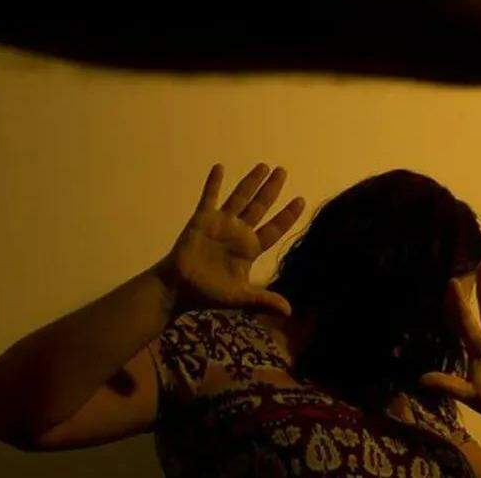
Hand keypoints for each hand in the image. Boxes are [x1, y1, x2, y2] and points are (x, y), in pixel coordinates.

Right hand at [153, 163, 304, 315]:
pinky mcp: (202, 219)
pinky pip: (210, 197)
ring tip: (263, 166)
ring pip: (240, 197)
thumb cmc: (209, 293)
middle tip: (283, 171)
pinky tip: (220, 168)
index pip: (274, 228)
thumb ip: (264, 300)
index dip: (288, 215)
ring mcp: (221, 224)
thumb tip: (289, 313)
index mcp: (250, 248)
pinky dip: (214, 183)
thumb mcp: (241, 297)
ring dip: (250, 181)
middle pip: (260, 206)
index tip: (301, 200)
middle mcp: (239, 232)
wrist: (179, 288)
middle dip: (272, 189)